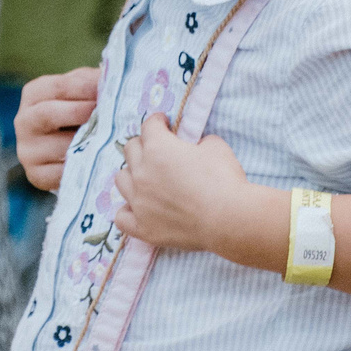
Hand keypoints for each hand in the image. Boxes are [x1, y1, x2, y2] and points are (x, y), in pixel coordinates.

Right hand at [13, 67, 100, 191]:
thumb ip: (91, 82)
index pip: (57, 87)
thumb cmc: (76, 114)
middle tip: (106, 112)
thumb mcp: (80, 92)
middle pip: (48, 114)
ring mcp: (27, 150)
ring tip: (110, 137)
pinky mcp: (36, 175)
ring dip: (86, 142)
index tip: (107, 89)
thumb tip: (110, 77)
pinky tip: (99, 159)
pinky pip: (61, 172)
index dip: (84, 87)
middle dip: (80, 112)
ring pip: (58, 146)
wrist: (62, 151)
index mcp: (34, 94)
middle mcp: (24, 121)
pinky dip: (82, 166)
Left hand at [114, 115, 261, 253]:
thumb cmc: (224, 179)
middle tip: (158, 151)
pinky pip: (121, 217)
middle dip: (144, 146)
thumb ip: (199, 142)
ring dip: (132, 175)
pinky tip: (138, 209)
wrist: (229, 219)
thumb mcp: (215, 147)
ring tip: (146, 179)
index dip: (158, 122)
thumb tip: (195, 147)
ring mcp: (139, 202)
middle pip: (130, 150)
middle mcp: (142, 172)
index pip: (149, 126)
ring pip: (121, 180)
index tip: (164, 124)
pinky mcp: (143, 227)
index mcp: (157, 148)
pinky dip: (127, 211)